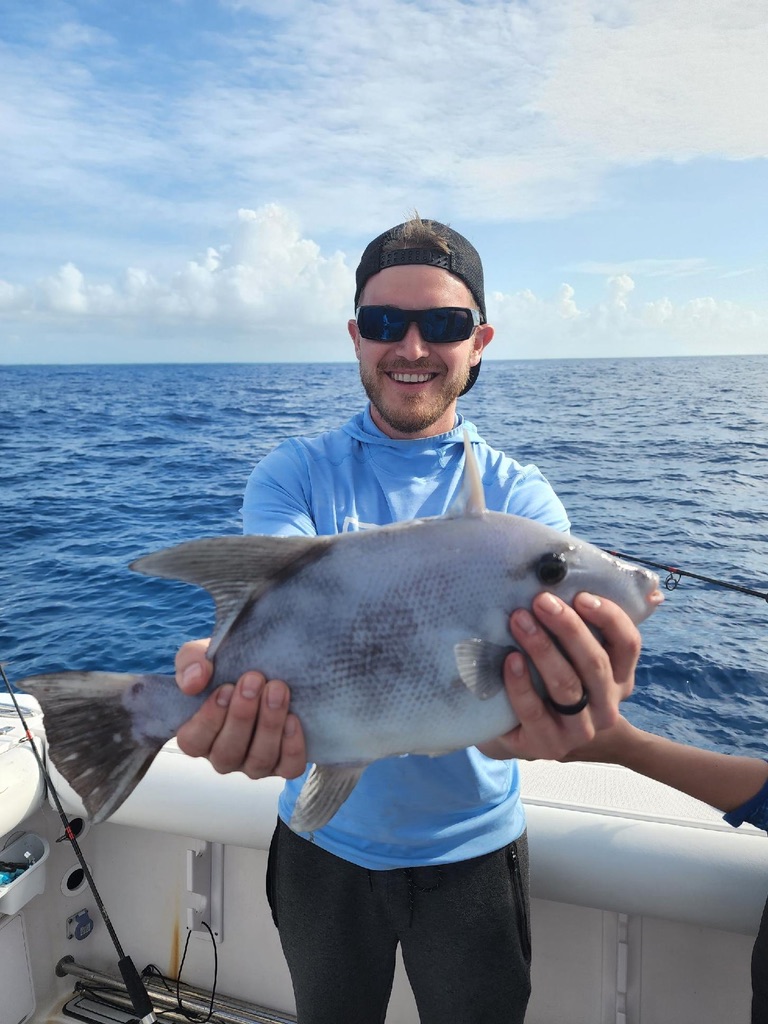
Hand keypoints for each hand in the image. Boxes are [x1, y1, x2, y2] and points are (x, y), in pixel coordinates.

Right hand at [174, 639, 306, 778]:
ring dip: (269, 725)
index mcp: (198, 736)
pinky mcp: (284, 764)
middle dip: (242, 715)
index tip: (225, 688)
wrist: (265, 665)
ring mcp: (254, 763)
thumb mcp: (200, 655)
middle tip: (254, 680)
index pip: (193, 742)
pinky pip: (289, 767)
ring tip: (277, 691)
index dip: (208, 719)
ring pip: (259, 760)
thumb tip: (194, 680)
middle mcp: (224, 756)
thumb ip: (190, 663)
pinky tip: (293, 719)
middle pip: (227, 753)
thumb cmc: (225, 666)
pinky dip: (292, 746)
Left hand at [477, 591, 653, 760]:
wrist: (514, 730)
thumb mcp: (566, 652)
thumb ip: (580, 621)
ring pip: (567, 686)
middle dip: (568, 628)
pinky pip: (534, 711)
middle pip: (596, 663)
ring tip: (519, 621)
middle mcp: (607, 706)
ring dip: (542, 649)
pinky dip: (521, 684)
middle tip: (541, 601)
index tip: (580, 596)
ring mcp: (580, 730)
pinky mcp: (548, 745)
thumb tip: (607, 581)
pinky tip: (509, 661)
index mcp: (619, 678)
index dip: (609, 618)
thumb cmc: (544, 679)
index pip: (628, 644)